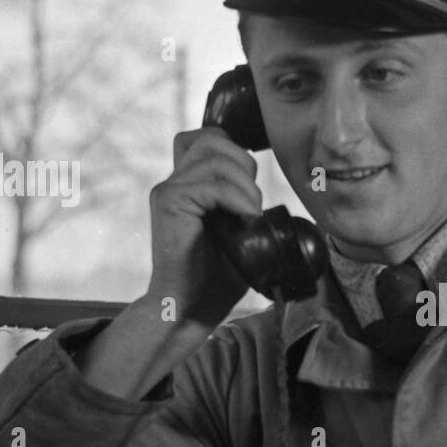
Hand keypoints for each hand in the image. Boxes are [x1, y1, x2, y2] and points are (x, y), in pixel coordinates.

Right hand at [146, 128, 264, 328]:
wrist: (191, 307)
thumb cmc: (217, 277)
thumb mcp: (241, 232)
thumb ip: (247, 204)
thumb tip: (278, 198)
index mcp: (188, 184)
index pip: (209, 138)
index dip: (236, 152)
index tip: (251, 190)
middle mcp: (174, 181)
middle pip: (213, 138)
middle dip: (244, 164)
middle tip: (252, 204)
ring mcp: (169, 190)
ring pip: (215, 156)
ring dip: (244, 186)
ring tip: (250, 216)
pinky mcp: (169, 203)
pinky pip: (211, 184)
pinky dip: (237, 199)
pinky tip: (244, 221)